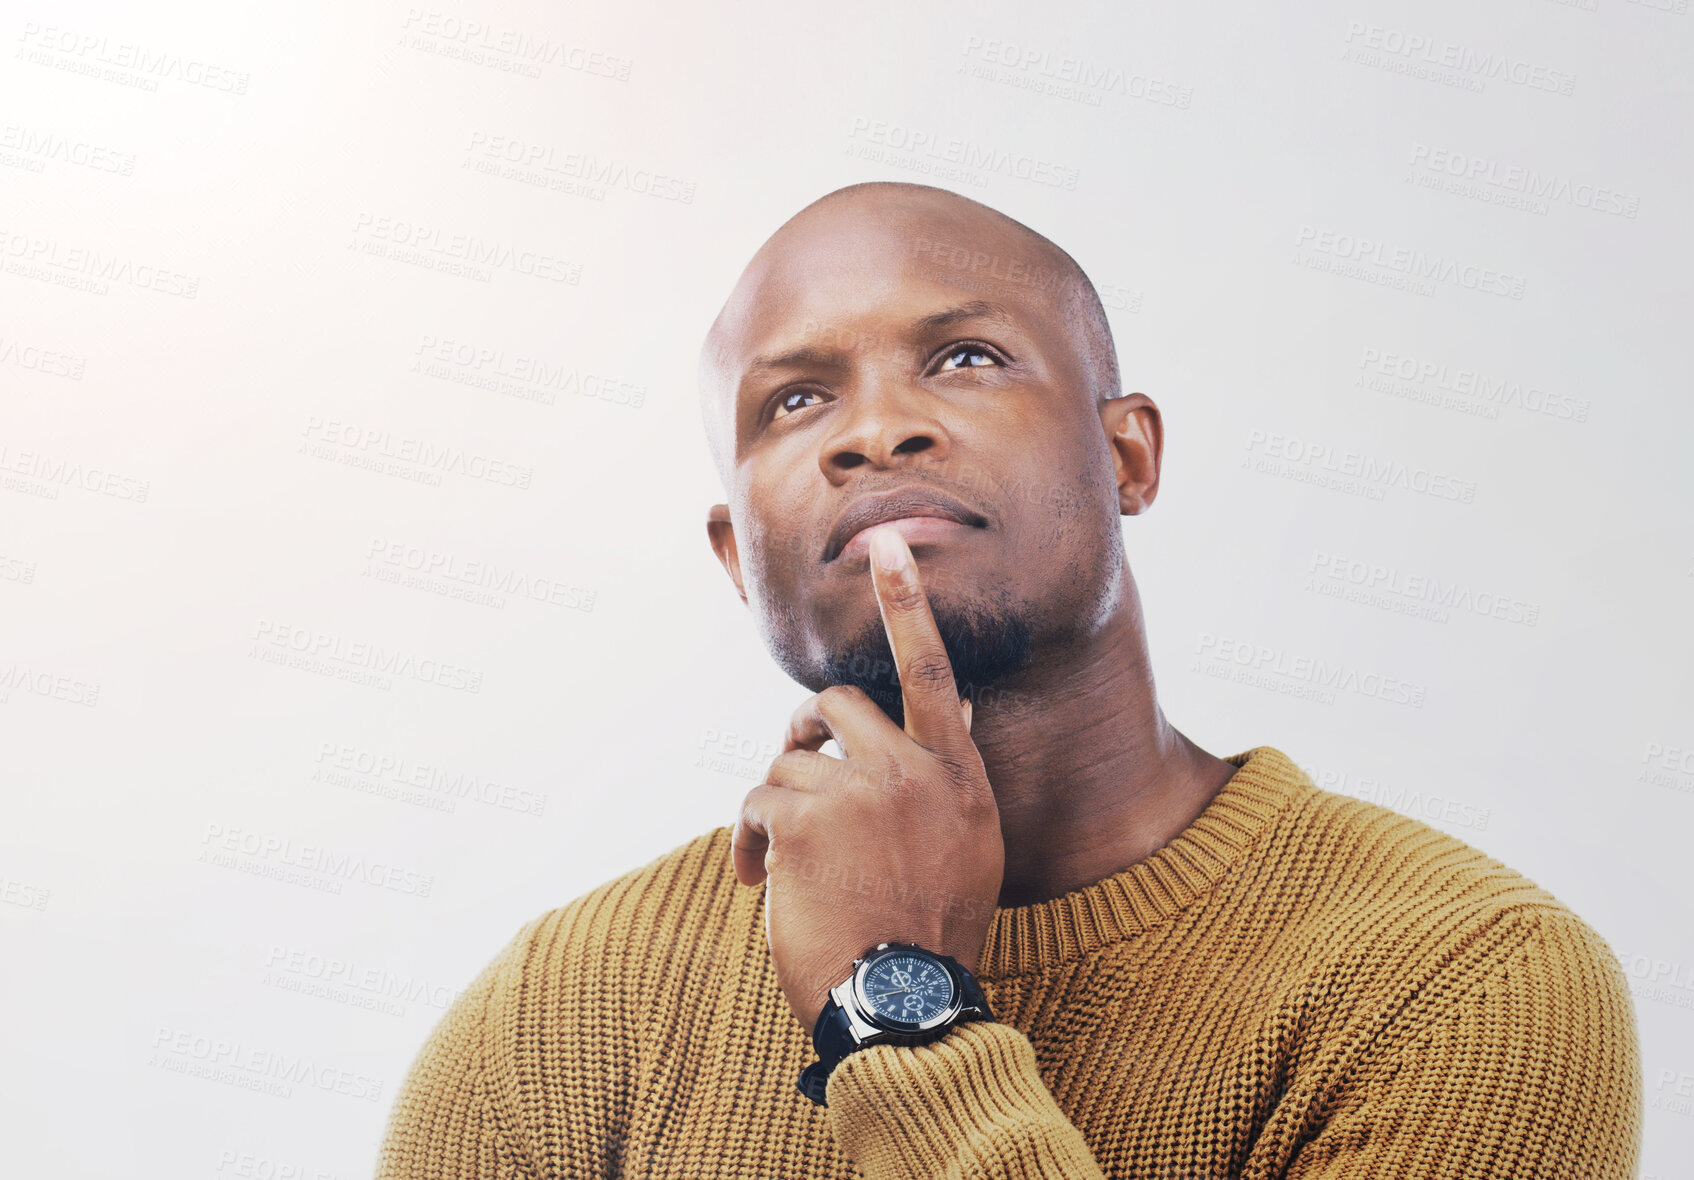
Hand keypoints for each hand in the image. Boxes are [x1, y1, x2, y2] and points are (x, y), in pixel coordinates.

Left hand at [732, 526, 1004, 1033]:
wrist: (902, 1002)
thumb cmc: (931, 930)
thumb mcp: (970, 844)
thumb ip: (948, 774)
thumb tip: (946, 705)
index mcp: (958, 774)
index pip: (932, 670)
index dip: (906, 602)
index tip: (885, 542)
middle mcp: (912, 770)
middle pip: (838, 703)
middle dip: (807, 728)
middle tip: (795, 767)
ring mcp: (858, 792)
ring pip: (790, 758)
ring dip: (777, 804)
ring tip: (780, 862)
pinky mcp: (802, 819)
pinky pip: (756, 797)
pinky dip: (748, 837)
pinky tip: (757, 879)